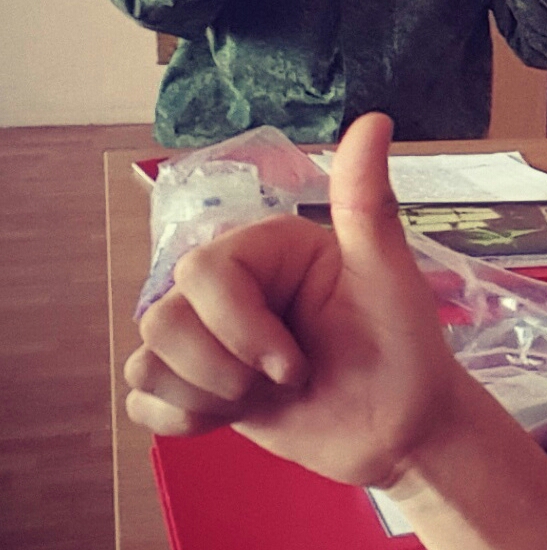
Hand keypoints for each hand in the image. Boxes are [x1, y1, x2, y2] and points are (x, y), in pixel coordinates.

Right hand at [123, 112, 479, 491]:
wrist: (400, 429)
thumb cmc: (402, 347)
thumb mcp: (386, 274)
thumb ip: (365, 200)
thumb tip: (374, 120)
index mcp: (263, 251)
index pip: (200, 273)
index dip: (238, 329)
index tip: (294, 362)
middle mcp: (228, 289)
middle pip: (161, 319)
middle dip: (225, 370)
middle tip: (288, 381)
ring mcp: (208, 338)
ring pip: (145, 361)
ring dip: (209, 396)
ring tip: (268, 397)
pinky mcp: (196, 386)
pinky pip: (141, 399)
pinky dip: (182, 419)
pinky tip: (233, 420)